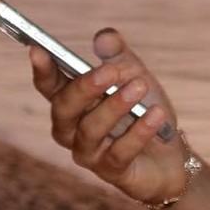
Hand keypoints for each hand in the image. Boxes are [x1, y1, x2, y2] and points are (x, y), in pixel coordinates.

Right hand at [30, 28, 187, 207]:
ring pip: (90, 130)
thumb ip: (118, 55)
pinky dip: (138, 131)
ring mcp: (89, 153)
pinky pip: (119, 152)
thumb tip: (104, 37)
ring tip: (140, 87)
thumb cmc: (143, 110)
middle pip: (64, 109)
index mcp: (72, 101)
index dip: (42, 69)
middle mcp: (72, 129)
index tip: (38, 49)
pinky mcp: (111, 171)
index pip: (49, 86)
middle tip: (111, 71)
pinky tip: (156, 115)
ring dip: (115, 106)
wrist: (170, 153)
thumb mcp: (134, 75)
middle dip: (85, 88)